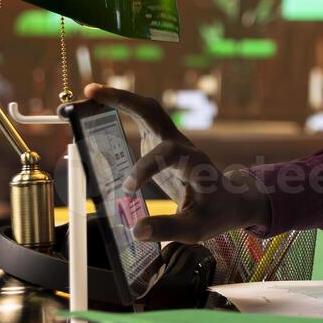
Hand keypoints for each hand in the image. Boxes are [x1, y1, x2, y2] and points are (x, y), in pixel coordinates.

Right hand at [83, 83, 269, 242]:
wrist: (231, 201)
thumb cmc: (215, 213)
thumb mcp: (195, 229)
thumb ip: (168, 228)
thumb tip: (136, 230)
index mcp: (194, 162)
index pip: (169, 153)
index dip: (147, 166)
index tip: (129, 188)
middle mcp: (182, 145)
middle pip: (155, 113)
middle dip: (125, 101)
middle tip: (93, 93)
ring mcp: (171, 141)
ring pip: (148, 110)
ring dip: (121, 99)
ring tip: (90, 93)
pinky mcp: (161, 145)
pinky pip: (142, 121)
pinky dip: (122, 110)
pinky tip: (99, 109)